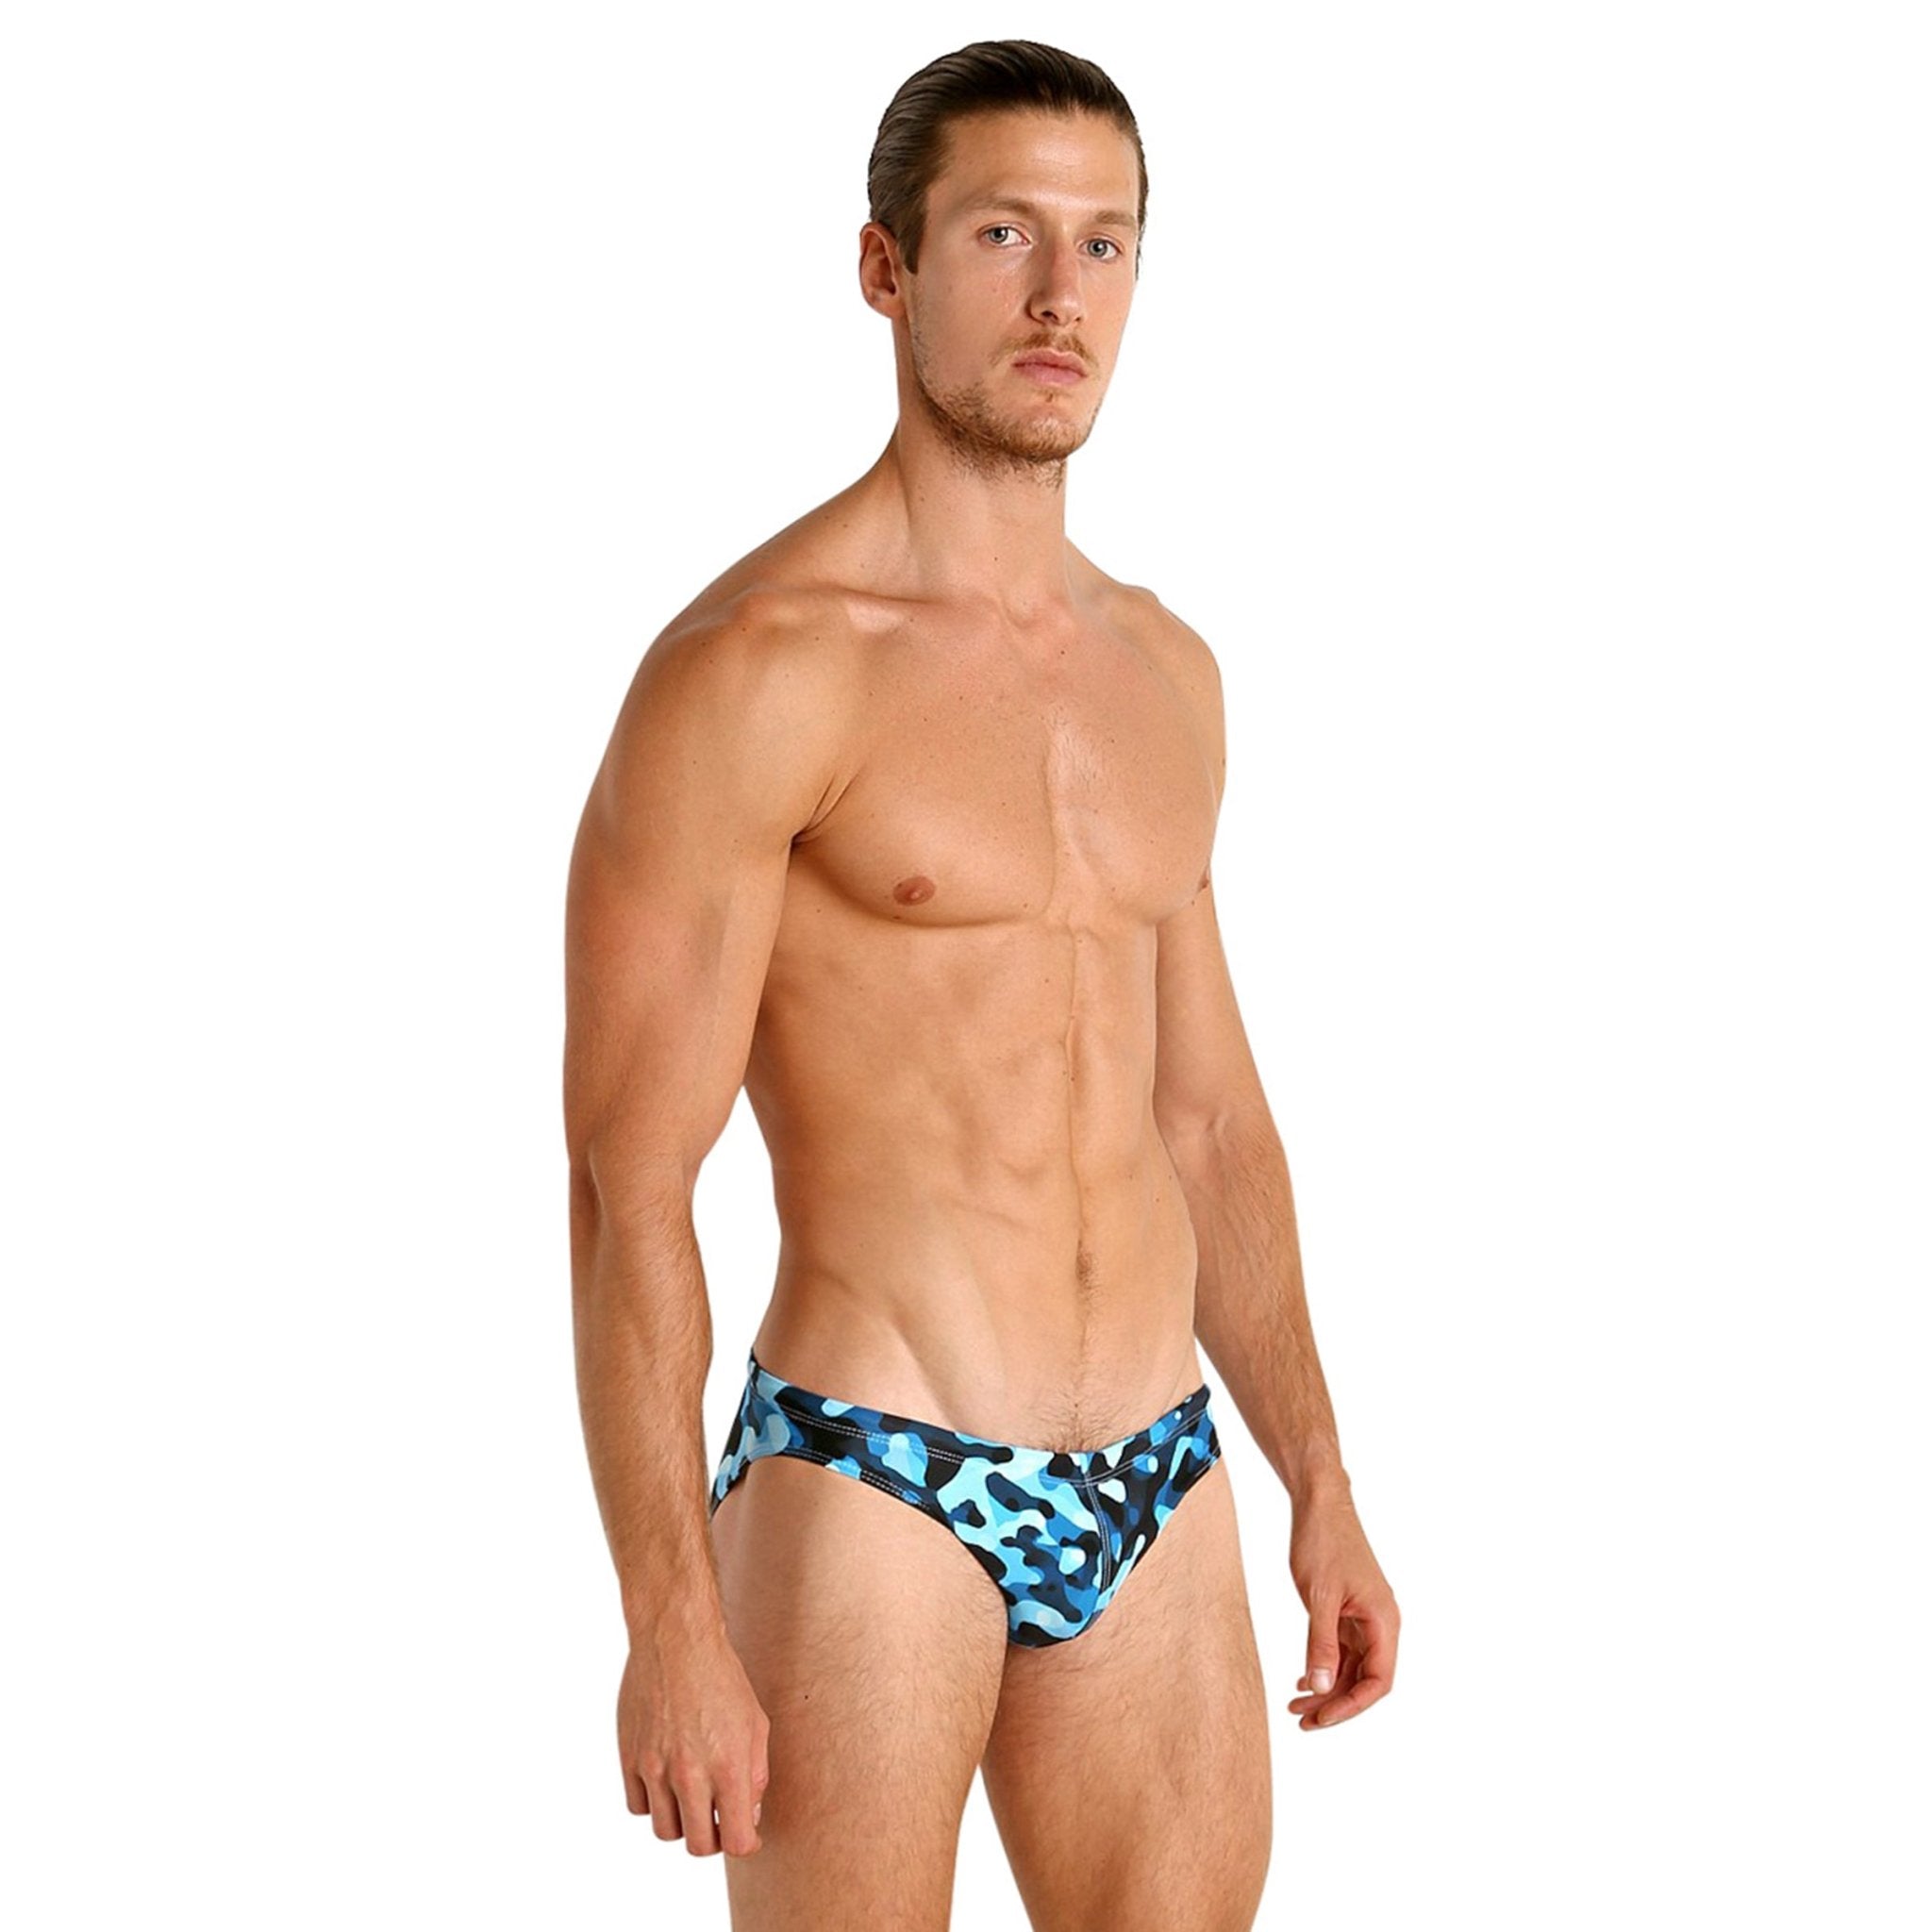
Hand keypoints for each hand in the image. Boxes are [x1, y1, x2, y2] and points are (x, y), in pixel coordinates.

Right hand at [619, 1621, 770, 1856]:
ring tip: (691, 1796)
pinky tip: (666, 1779)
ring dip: (681, 1822)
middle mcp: (690, 1774)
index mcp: (728, 1767)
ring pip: (665, 1831)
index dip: (746, 1844)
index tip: (746, 1834)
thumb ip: (755, 1774)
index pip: (736, 1840)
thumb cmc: (721, 1678)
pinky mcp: (629, 1758)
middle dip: (713, 1838)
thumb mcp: (755, 1723)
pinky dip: (653, 1802)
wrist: (675, 1641)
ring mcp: (655, 1768)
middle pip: (698, 1845)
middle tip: (718, 1819)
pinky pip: (638, 1806)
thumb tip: (748, 1814)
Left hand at [1285, 1484, 1398, 1730]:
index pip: (1378, 1681)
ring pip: (1352, 1667)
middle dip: (1336, 1704)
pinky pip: (1342, 1650)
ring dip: (1327, 1689)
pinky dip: (1324, 1667)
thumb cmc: (1324, 1542)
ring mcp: (1365, 1618)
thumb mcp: (1319, 1597)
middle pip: (1365, 1679)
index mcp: (1384, 1621)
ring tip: (1295, 1707)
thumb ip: (1321, 1644)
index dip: (1352, 1706)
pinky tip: (1302, 1681)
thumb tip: (1323, 1689)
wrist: (1320, 1504)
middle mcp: (1380, 1623)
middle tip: (1301, 1720)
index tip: (1322, 1718)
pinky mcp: (1348, 1611)